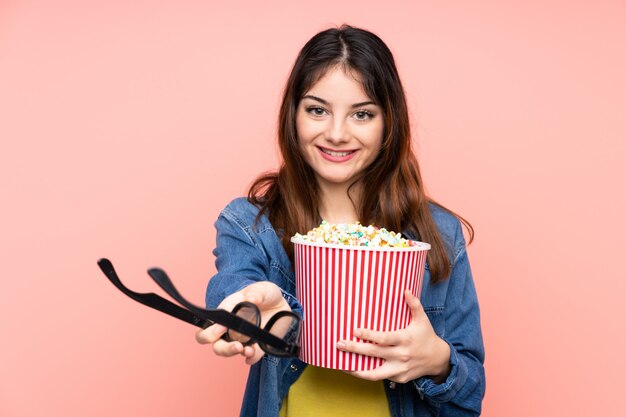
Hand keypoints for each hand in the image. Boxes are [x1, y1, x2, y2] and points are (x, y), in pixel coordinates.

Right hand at [195, 281, 290, 364]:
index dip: (214, 328)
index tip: (222, 329)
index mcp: (227, 310)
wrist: (280, 304)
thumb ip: (255, 293)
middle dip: (220, 346)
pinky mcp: (254, 347)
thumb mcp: (262, 289)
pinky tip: (252, 355)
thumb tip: (251, 299)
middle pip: (212, 341)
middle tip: (234, 345)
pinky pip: (249, 356)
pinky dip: (250, 357)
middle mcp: (229, 326)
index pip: (212, 322)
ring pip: (225, 350)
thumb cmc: (265, 294)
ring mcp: (240, 338)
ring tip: (247, 350)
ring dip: (232, 352)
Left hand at [336, 290, 450, 383]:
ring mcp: (399, 369)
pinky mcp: (398, 378)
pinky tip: (355, 368)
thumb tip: (405, 290)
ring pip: (374, 373)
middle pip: (374, 353)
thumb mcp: (422, 320)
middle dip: (355, 349)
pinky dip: (367, 374)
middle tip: (339, 344)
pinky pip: (380, 377)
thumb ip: (414, 305)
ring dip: (357, 369)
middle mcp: (401, 355)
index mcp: (405, 339)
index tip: (355, 331)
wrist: (438, 360)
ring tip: (342, 364)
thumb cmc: (426, 336)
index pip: (384, 338)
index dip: (369, 335)